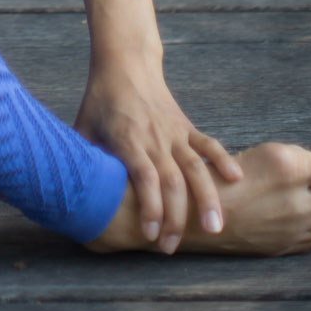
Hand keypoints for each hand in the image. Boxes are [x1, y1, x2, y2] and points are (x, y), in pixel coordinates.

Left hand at [75, 56, 242, 252]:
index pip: (144, 178)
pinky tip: (236, 181)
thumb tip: (74, 195)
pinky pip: (209, 144)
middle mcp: (154, 137)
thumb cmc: (100, 100)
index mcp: (127, 139)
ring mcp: (173, 132)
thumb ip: (84, 160)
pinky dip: (224, 161)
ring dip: (207, 199)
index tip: (150, 235)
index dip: (150, 208)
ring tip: (215, 229)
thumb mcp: (83, 128)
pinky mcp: (186, 126)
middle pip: (172, 181)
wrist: (125, 63)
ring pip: (197, 167)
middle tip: (172, 247)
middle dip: (176, 218)